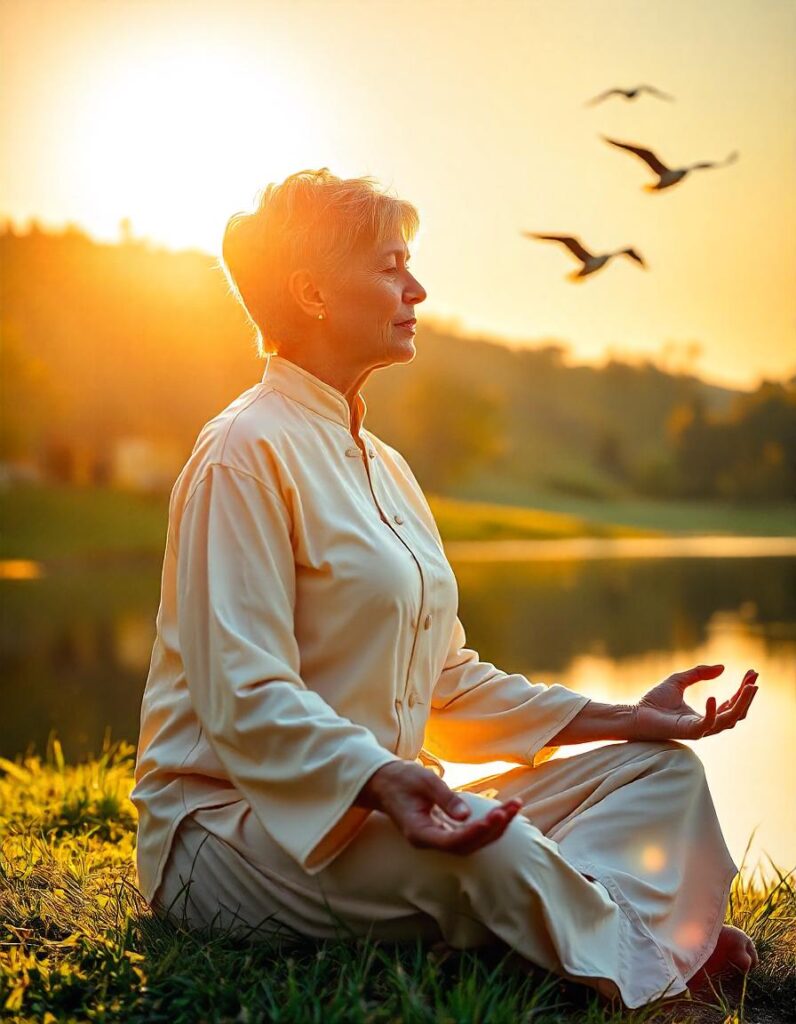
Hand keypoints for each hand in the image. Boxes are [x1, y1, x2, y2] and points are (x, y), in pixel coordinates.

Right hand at [355, 760, 521, 854]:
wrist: (384, 783)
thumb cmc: (402, 779)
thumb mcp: (423, 781)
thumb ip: (445, 798)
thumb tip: (466, 815)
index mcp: (419, 833)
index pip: (452, 842)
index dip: (475, 832)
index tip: (495, 817)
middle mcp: (430, 841)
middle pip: (467, 845)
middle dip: (493, 828)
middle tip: (512, 808)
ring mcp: (437, 839)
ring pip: (472, 841)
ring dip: (495, 827)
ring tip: (514, 807)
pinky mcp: (444, 832)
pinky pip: (469, 833)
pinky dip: (487, 824)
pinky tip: (503, 812)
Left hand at [631, 665, 758, 741]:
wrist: (635, 714)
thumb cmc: (654, 701)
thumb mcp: (679, 680)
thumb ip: (699, 674)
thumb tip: (722, 667)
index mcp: (704, 715)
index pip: (730, 705)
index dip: (742, 690)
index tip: (751, 674)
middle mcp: (705, 724)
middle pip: (735, 714)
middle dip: (747, 697)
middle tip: (754, 680)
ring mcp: (699, 730)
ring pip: (729, 721)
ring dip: (741, 704)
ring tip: (749, 687)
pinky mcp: (689, 731)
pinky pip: (707, 724)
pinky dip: (712, 711)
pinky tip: (713, 696)